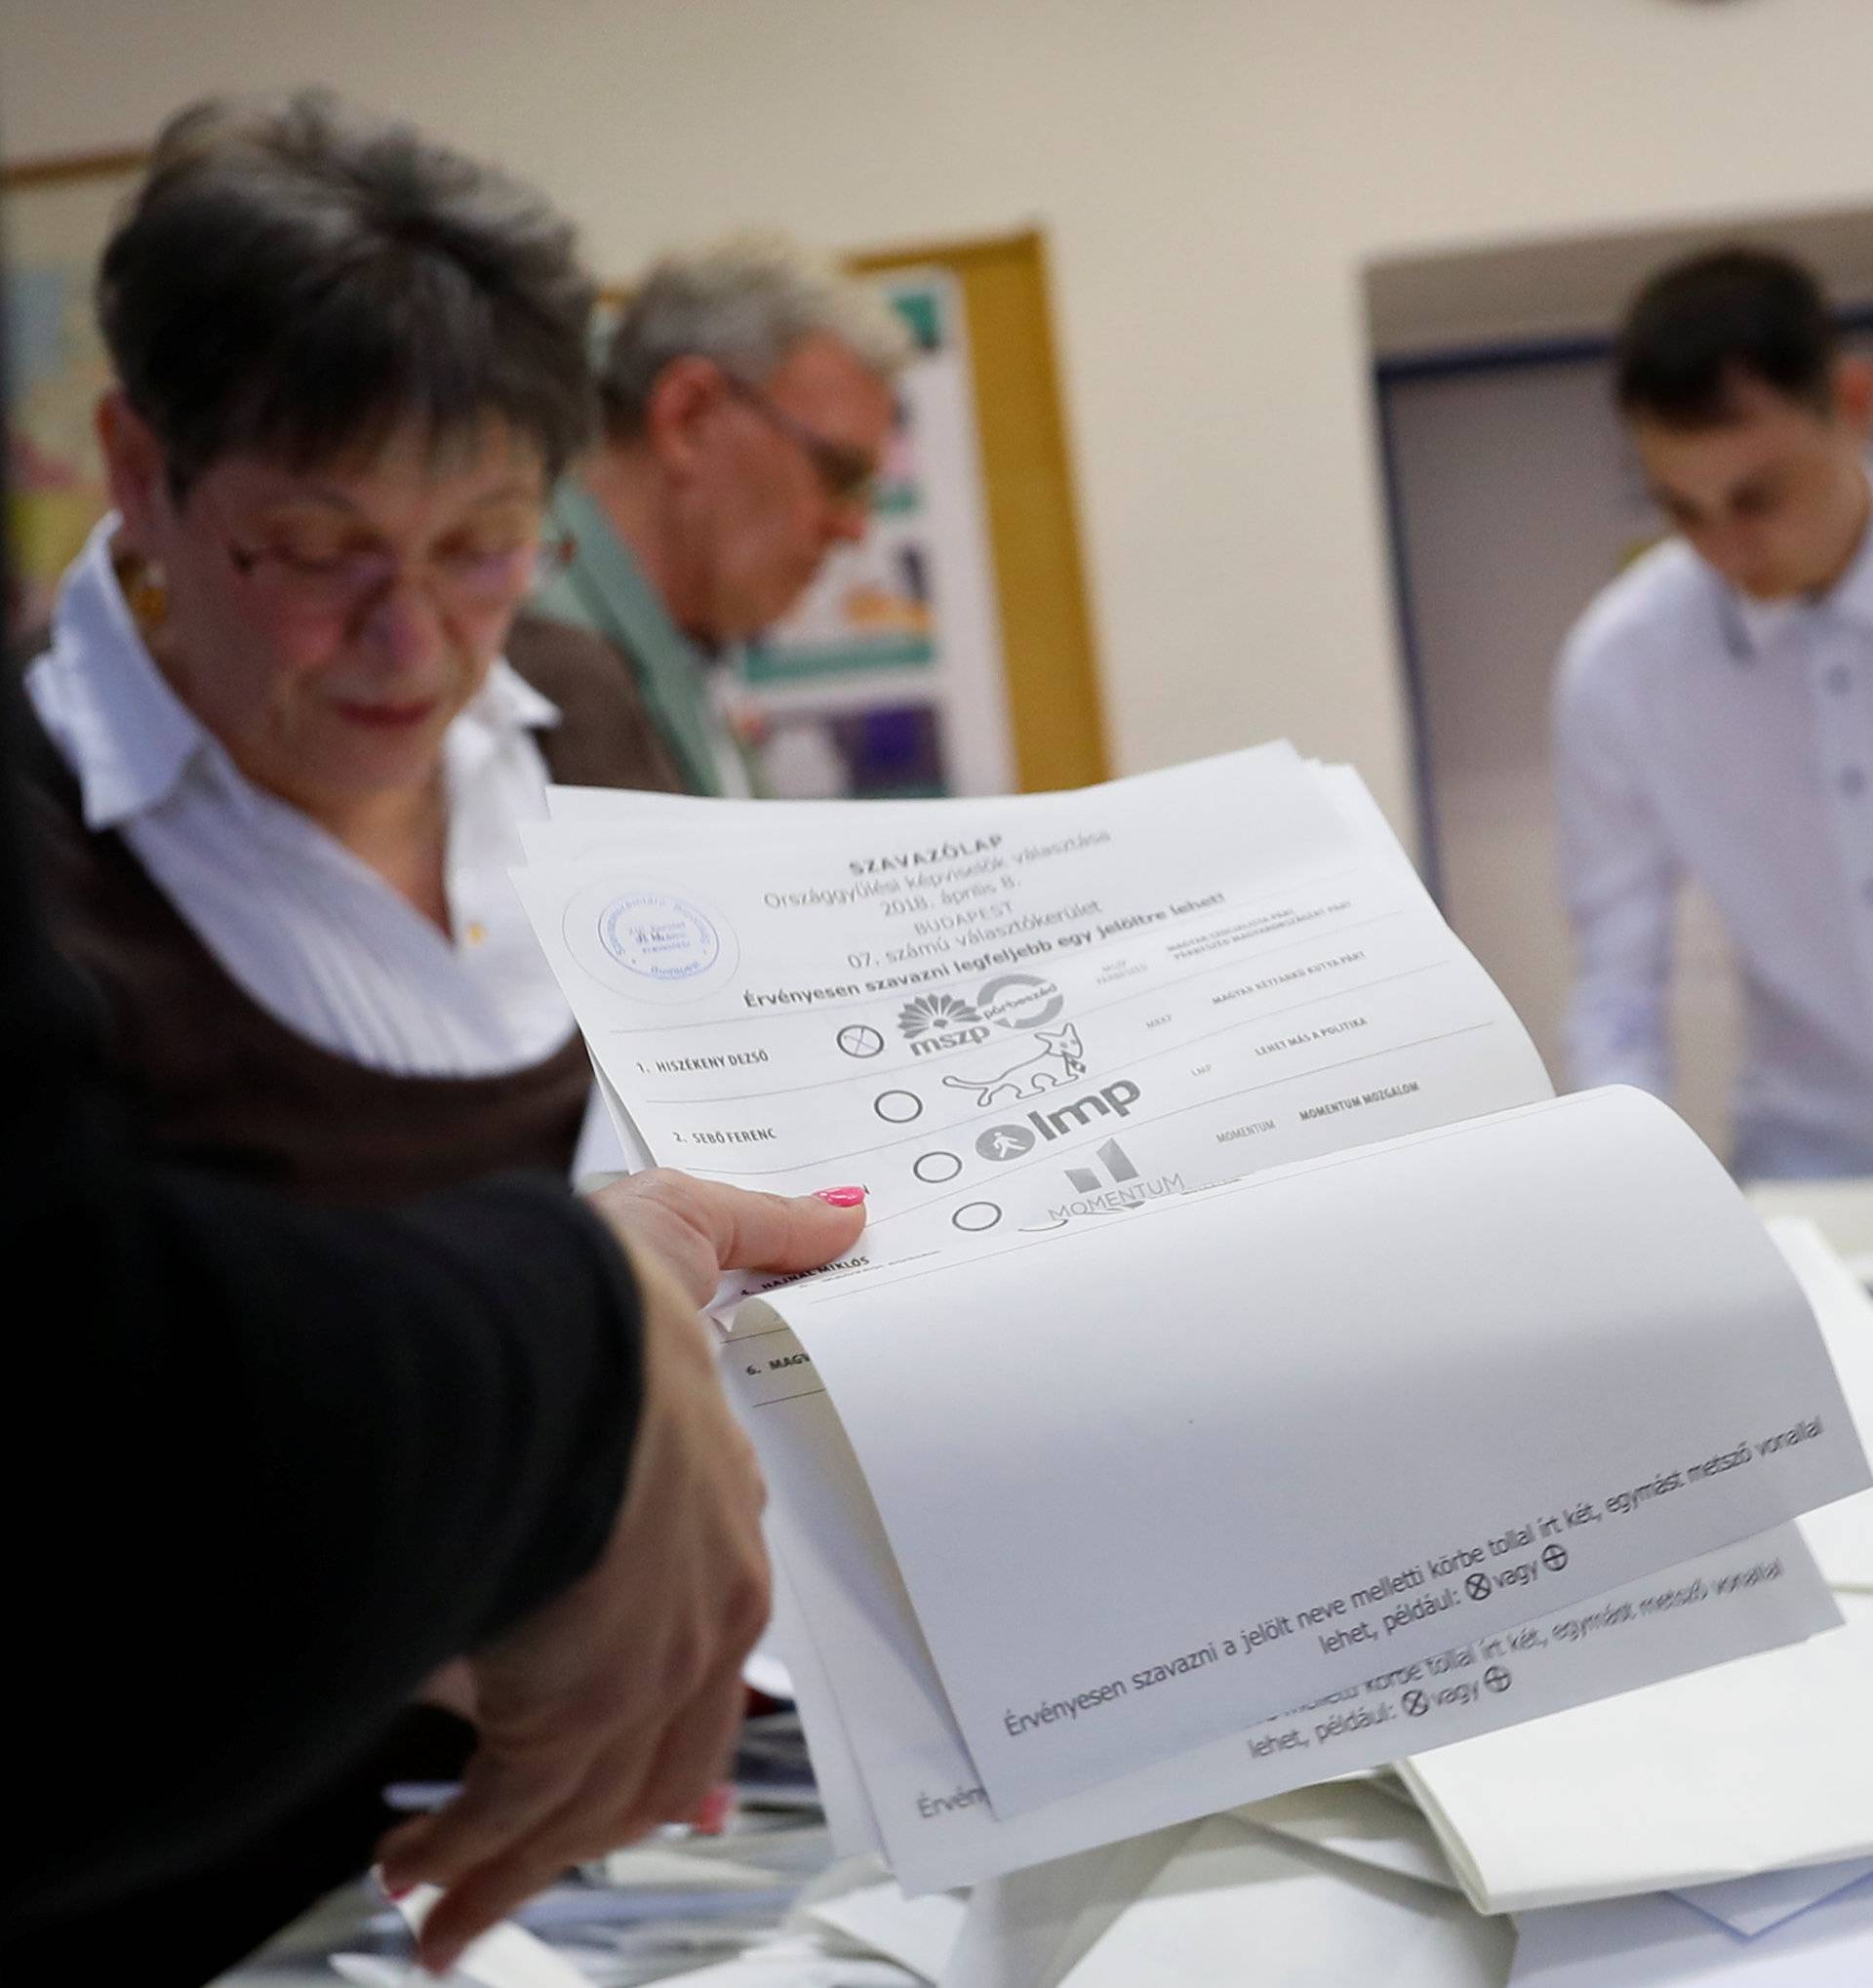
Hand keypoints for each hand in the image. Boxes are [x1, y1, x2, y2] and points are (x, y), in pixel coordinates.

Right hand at [376, 1175, 864, 1974]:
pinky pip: (510, 1816)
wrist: (564, 1358)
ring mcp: (640, 1673)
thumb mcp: (688, 1241)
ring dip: (511, 1859)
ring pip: (582, 1801)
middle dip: (599, 1805)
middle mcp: (699, 1612)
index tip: (691, 1767)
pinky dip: (464, 1858)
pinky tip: (420, 1879)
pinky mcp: (567, 1717)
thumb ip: (761, 1232)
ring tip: (449, 1899)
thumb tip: (846, 1214)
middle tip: (554, 1850)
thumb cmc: (608, 1305)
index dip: (688, 1704)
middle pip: (660, 1745)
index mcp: (723, 1522)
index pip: (718, 1639)